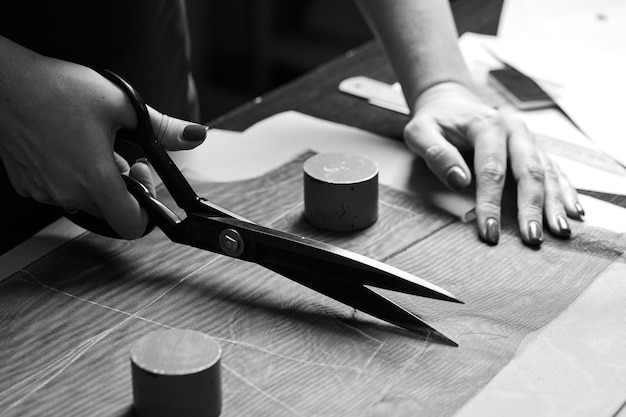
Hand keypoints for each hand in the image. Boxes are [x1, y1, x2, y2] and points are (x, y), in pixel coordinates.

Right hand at [0, 56, 206, 238]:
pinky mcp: (26, 185)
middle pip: (111, 212)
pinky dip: (72, 178)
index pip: (131, 226)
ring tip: (94, 144)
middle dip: (124, 188)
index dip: (147, 210)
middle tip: (122, 155)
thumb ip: (163, 128)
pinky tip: (70, 146)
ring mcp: (43, 192)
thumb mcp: (122, 105)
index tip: (143, 176)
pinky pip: (60, 192)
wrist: (2, 80)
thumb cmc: (56, 88)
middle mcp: (67, 193)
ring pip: (86, 202)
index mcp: (94, 179)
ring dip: (98, 182)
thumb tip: (196, 136)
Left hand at [403, 81, 582, 245]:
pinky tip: (574, 211)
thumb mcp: (420, 132)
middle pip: (528, 172)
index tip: (490, 232)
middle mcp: (515, 130)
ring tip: (559, 231)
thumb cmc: (434, 122)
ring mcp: (529, 139)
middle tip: (532, 238)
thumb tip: (459, 180)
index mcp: (487, 125)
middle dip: (531, 208)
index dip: (491, 203)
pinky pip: (554, 170)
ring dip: (554, 204)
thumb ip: (436, 154)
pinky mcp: (535, 149)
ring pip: (547, 173)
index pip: (491, 170)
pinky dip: (565, 191)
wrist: (451, 103)